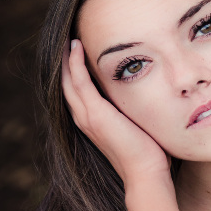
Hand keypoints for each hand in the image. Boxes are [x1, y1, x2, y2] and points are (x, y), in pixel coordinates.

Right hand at [62, 39, 171, 186]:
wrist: (146, 173)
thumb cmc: (147, 153)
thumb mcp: (136, 125)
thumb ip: (132, 110)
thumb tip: (145, 96)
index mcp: (91, 121)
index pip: (75, 90)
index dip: (72, 70)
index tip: (76, 49)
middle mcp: (83, 118)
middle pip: (65, 83)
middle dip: (63, 61)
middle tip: (65, 38)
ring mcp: (86, 116)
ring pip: (67, 80)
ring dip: (65, 57)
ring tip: (67, 37)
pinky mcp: (95, 113)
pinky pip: (79, 81)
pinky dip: (74, 63)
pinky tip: (75, 46)